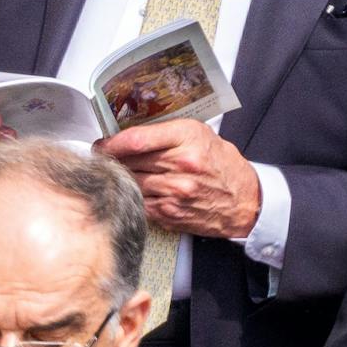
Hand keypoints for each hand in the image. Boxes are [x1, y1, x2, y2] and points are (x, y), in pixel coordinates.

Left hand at [98, 119, 260, 238]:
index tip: (103, 143)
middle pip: (128, 161)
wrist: (243, 201)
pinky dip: (132, 195)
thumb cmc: (223, 165)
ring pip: (130, 182)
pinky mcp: (169, 213)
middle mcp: (180, 165)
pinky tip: (133, 190)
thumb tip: (130, 133)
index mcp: (188, 139)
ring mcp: (173, 192)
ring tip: (117, 172)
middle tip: (103, 157)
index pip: (136, 139)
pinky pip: (138, 202)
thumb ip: (168, 132)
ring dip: (119, 178)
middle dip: (111, 159)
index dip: (111, 142)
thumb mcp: (201, 135)